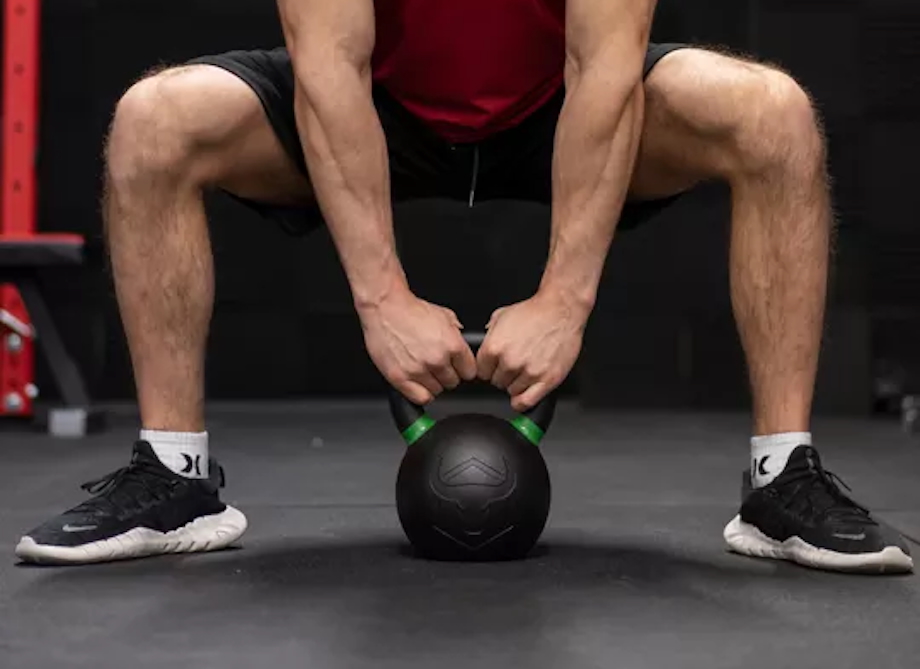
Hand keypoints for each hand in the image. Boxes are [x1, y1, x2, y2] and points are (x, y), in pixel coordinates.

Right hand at [359, 288, 476, 404]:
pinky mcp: (400, 378)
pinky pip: (420, 398)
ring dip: (432, 383)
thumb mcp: (445, 316)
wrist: (385, 307)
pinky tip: (417, 383)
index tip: (456, 366)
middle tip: (436, 364)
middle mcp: (437, 360)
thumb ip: (457, 335)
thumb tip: (463, 346)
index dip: (462, 368)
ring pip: (437, 391)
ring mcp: (418, 370)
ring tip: (423, 370)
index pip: (469, 372)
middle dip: (447, 374)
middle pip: (453, 383)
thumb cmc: (411, 310)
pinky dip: (421, 393)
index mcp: (453, 345)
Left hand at [477, 292, 587, 410]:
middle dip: (503, 374)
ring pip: (511, 392)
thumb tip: (483, 345)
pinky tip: (522, 396)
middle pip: (496, 383)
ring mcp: (529, 373)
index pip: (481, 372)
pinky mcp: (547, 380)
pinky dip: (521, 402)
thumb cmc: (535, 311)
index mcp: (494, 348)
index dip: (489, 368)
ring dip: (516, 384)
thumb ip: (489, 335)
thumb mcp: (501, 316)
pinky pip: (527, 402)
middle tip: (515, 363)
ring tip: (525, 369)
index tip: (495, 366)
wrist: (561, 310)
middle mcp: (510, 362)